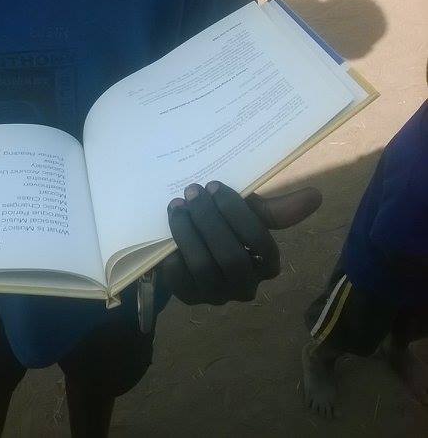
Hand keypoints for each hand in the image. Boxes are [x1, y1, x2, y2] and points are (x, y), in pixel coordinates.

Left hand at [162, 181, 320, 304]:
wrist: (188, 244)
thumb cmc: (224, 226)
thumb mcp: (247, 214)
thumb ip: (276, 210)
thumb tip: (316, 195)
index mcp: (266, 265)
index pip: (260, 244)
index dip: (235, 213)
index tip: (213, 186)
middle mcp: (245, 286)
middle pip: (231, 258)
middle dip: (210, 220)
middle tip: (192, 191)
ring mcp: (216, 295)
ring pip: (204, 267)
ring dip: (188, 232)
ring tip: (177, 206)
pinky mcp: (189, 297)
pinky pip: (180, 278)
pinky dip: (173, 253)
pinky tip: (167, 232)